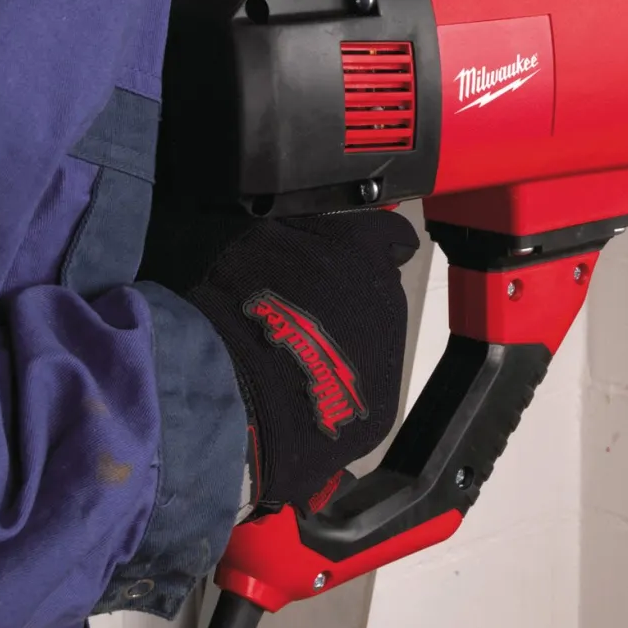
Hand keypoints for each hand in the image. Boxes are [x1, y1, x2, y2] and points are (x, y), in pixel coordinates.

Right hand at [146, 208, 420, 512]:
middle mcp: (389, 299)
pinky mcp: (382, 408)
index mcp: (364, 251)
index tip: (347, 256)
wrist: (237, 390)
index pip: (390, 234)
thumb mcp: (264, 238)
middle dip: (351, 300)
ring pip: (375, 343)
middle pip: (380, 293)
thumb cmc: (240, 304)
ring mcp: (390, 357)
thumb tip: (318, 218)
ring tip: (297, 362)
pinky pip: (365, 393)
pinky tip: (305, 398)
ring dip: (346, 345)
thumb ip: (304, 227)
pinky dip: (339, 393)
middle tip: (303, 316)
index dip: (368, 244)